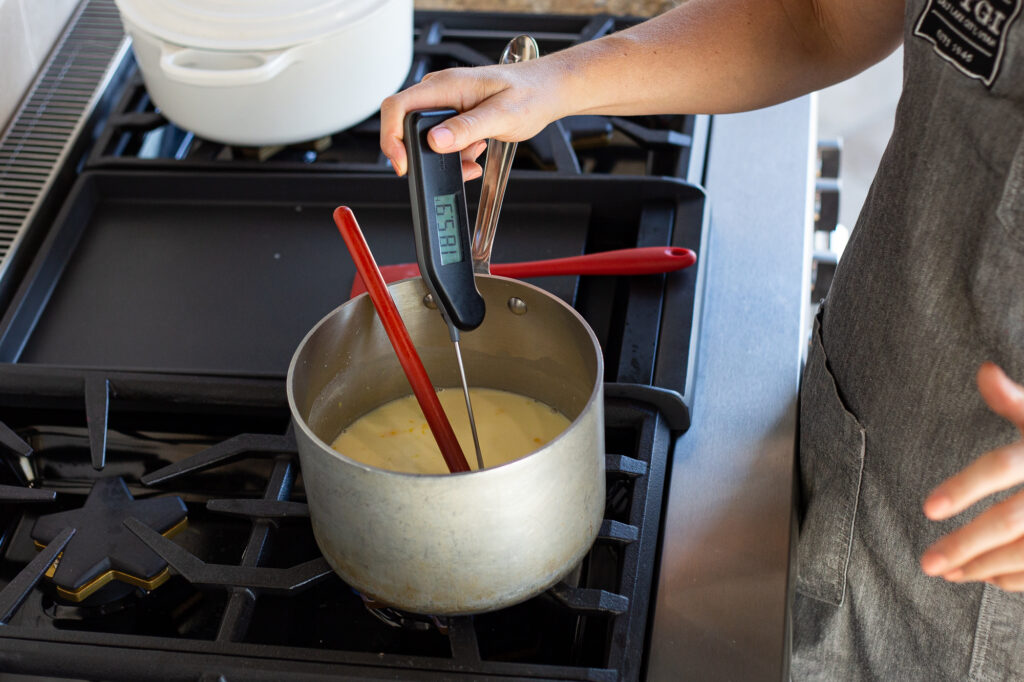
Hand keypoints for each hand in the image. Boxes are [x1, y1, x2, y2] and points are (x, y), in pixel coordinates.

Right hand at [379, 59, 568, 179]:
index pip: (398, 107)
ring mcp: (445, 105)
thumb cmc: (529, 94)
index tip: (402, 163)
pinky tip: (475, 153)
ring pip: (425, 139)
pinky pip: (441, 141)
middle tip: (452, 165)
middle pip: (406, 127)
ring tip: (473, 155)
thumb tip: (435, 140)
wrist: (546, 92)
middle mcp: (440, 93)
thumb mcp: (501, 115)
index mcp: (446, 85)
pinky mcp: (453, 117)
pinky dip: (456, 156)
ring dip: (446, 157)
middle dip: (425, 154)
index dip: (391, 137)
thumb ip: (467, 128)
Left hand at [921, 363, 1023, 589]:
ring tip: (947, 572)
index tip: (928, 509)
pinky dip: (1014, 578)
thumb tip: (984, 371)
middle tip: (926, 562)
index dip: (965, 487)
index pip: (1001, 466)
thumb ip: (1014, 400)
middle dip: (966, 545)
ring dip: (984, 567)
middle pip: (1011, 520)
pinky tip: (986, 577)